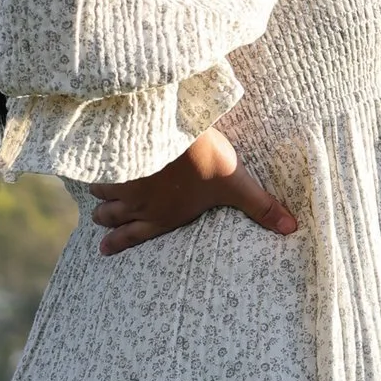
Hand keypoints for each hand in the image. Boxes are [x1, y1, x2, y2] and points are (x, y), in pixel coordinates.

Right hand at [89, 129, 298, 256]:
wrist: (169, 131)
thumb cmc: (202, 161)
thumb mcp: (237, 184)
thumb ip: (262, 207)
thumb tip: (292, 229)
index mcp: (162, 215)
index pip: (134, 236)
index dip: (117, 243)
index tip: (103, 249)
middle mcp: (136, 202)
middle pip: (111, 215)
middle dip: (105, 218)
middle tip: (99, 219)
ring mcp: (120, 178)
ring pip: (101, 191)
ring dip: (99, 192)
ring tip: (95, 192)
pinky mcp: (111, 156)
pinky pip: (95, 165)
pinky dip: (91, 166)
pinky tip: (88, 158)